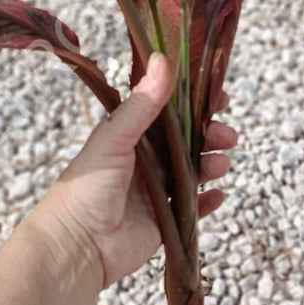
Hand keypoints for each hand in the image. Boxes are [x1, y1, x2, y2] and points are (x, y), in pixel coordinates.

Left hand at [34, 53, 237, 288]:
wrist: (78, 246)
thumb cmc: (86, 187)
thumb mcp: (115, 138)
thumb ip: (143, 104)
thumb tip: (163, 58)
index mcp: (130, 135)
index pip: (169, 111)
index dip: (195, 103)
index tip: (220, 95)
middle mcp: (145, 160)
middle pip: (188, 140)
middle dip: (211, 134)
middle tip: (226, 135)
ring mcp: (157, 190)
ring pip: (195, 170)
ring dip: (213, 163)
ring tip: (221, 164)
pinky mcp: (165, 220)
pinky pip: (195, 207)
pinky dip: (209, 200)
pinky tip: (218, 194)